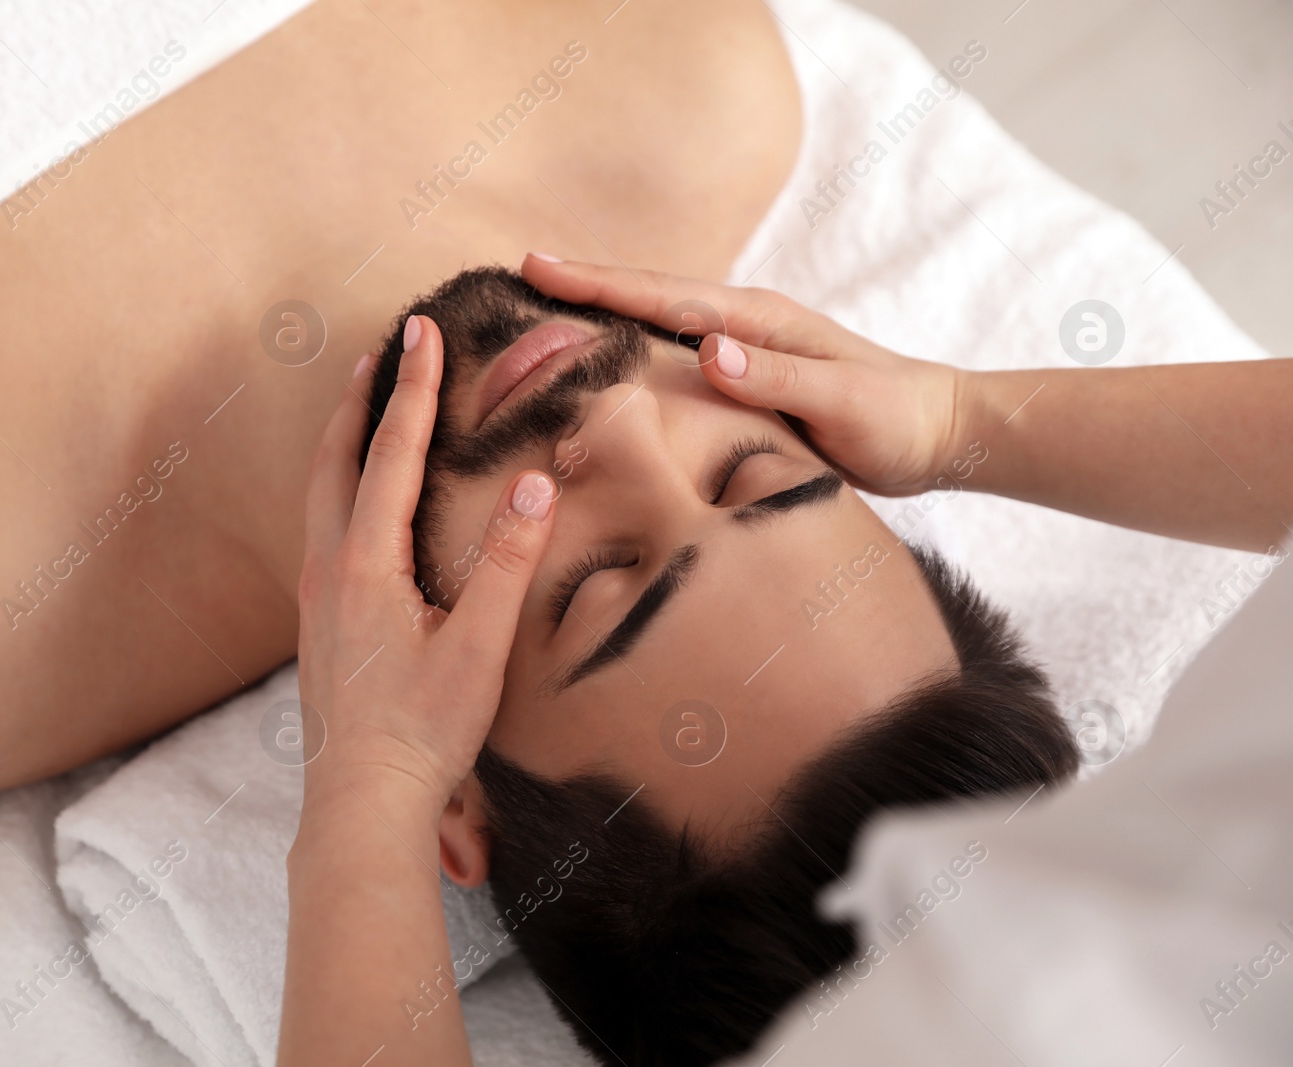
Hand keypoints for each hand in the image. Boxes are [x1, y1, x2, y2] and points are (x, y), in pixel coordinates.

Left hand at [297, 314, 557, 809]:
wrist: (360, 805)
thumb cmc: (422, 732)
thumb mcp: (477, 648)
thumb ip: (504, 563)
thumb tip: (533, 484)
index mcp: (365, 564)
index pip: (393, 454)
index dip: (413, 389)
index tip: (423, 331)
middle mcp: (329, 570)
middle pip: (336, 460)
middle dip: (363, 400)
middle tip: (386, 350)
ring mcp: (316, 599)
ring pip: (322, 494)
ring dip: (346, 441)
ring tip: (367, 406)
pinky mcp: (319, 626)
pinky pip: (323, 529)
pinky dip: (341, 487)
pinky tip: (361, 504)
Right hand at [522, 256, 969, 495]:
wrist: (938, 432)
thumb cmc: (893, 420)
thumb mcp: (840, 403)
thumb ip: (774, 378)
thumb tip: (705, 349)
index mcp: (758, 321)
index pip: (662, 296)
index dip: (598, 283)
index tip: (539, 268)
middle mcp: (744, 325)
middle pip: (649, 295)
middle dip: (586, 283)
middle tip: (522, 270)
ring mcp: (744, 348)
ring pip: (658, 321)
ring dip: (604, 309)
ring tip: (546, 305)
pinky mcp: (746, 377)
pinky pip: (675, 353)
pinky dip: (633, 342)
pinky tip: (607, 356)